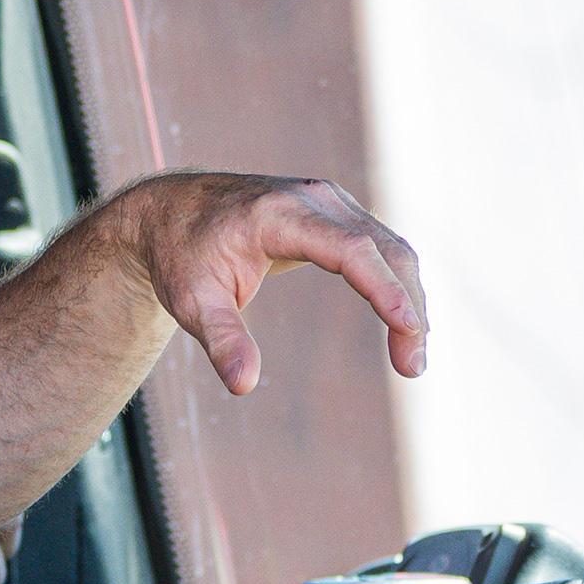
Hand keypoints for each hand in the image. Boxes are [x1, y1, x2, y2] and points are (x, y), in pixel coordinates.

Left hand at [119, 172, 426, 393]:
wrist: (170, 211)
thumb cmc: (181, 257)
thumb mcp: (191, 302)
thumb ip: (220, 341)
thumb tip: (243, 384)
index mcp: (278, 215)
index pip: (350, 249)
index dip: (384, 288)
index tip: (408, 327)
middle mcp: (312, 198)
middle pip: (382, 249)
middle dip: (407, 307)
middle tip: (413, 367)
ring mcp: (327, 200)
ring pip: (390, 247)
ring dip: (410, 299)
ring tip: (411, 358)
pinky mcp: (334, 211)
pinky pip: (380, 246)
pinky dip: (397, 283)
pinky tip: (403, 324)